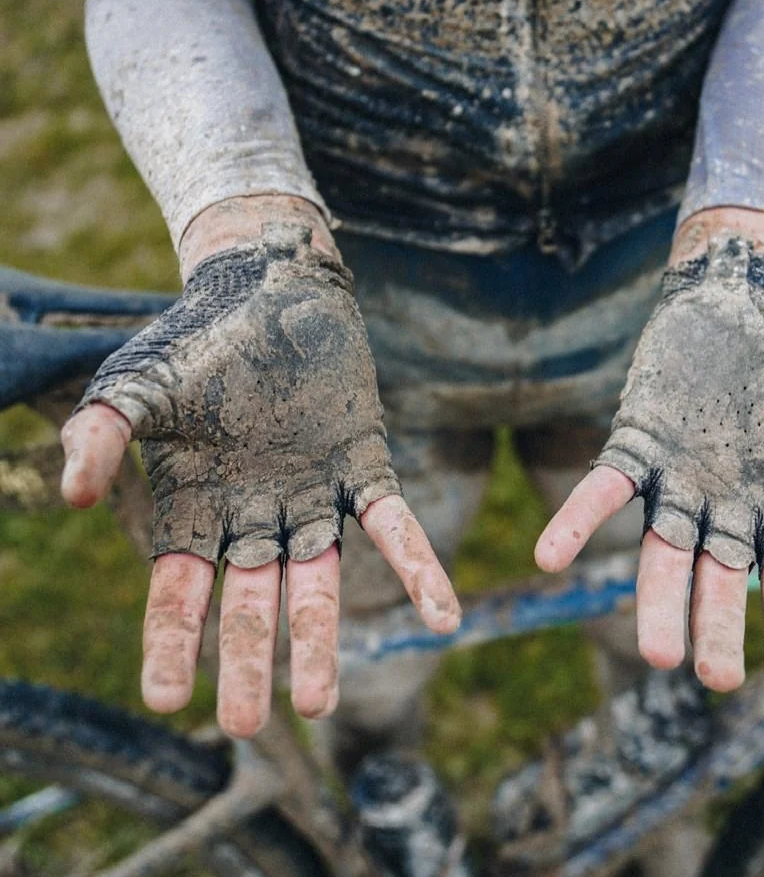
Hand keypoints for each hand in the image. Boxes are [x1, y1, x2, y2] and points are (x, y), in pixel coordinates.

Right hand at [60, 202, 459, 735]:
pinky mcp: (364, 464)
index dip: (171, 641)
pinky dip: (417, 570)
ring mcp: (312, 494)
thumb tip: (75, 496)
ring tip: (320, 702)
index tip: (165, 699)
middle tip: (242, 725)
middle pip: (250, 600)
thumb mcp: (136, 384)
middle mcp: (256, 514)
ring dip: (321, 637)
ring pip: (318, 579)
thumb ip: (101, 434)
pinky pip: (392, 525)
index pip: (180, 589)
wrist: (268, 284)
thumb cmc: (198, 336)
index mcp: (196, 505)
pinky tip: (443, 617)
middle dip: (246, 658)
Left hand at [537, 213, 763, 690]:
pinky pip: (603, 491)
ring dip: (656, 598)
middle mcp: (727, 510)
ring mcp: (678, 484)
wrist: (742, 297)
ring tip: (654, 652)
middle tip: (710, 675)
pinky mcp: (635, 447)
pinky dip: (577, 523)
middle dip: (716, 624)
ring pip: (662, 552)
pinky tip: (550, 556)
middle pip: (721, 579)